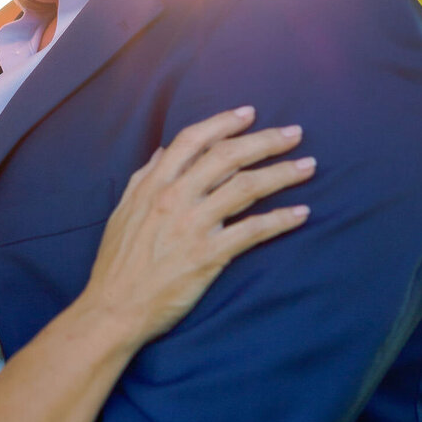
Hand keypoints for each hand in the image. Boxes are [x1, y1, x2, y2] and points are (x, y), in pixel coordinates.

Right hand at [88, 107, 312, 343]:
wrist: (114, 307)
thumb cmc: (117, 262)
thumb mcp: (123, 211)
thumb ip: (143, 178)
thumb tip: (162, 152)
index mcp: (153, 184)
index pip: (192, 140)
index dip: (223, 122)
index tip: (249, 113)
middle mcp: (174, 198)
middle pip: (227, 156)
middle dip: (265, 141)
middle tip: (294, 134)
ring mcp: (193, 225)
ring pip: (246, 188)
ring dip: (282, 173)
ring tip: (308, 166)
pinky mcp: (208, 255)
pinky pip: (252, 231)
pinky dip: (280, 220)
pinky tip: (301, 213)